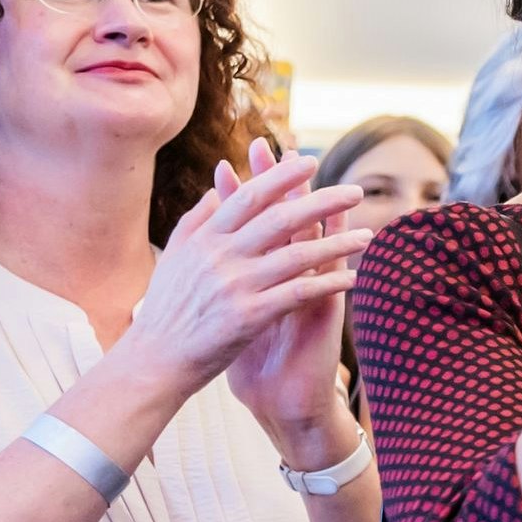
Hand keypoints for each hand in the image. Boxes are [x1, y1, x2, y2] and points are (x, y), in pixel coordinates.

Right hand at [126, 144, 370, 401]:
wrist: (155, 360)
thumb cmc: (166, 309)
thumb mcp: (174, 256)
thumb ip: (197, 220)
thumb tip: (219, 187)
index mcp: (205, 238)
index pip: (250, 196)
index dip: (281, 177)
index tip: (309, 162)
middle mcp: (221, 256)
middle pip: (280, 218)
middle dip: (322, 201)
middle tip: (355, 189)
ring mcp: (236, 285)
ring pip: (296, 255)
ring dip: (337, 244)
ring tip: (367, 235)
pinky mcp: (249, 316)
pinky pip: (298, 294)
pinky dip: (327, 284)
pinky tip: (352, 278)